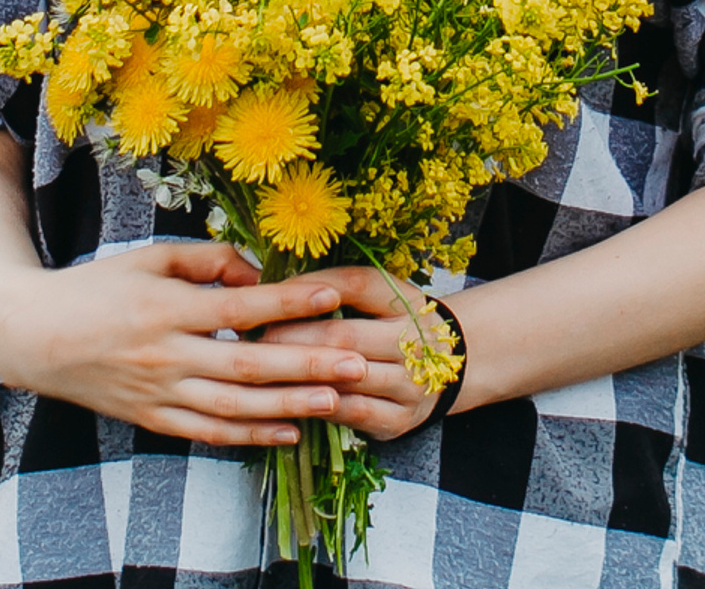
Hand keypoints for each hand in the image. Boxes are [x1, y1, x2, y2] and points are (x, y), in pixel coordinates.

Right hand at [0, 242, 369, 447]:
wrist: (38, 337)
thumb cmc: (99, 287)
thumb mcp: (150, 258)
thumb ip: (207, 262)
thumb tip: (256, 276)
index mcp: (166, 308)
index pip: (240, 307)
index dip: (287, 302)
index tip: (332, 295)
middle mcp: (166, 355)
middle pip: (248, 365)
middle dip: (306, 365)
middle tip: (356, 363)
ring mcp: (160, 393)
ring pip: (235, 406)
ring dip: (289, 406)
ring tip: (336, 402)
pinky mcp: (154, 419)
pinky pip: (210, 432)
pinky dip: (251, 434)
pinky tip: (288, 432)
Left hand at [261, 263, 458, 441]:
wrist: (450, 365)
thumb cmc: (395, 322)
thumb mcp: (377, 295)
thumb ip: (334, 288)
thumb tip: (273, 285)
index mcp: (404, 300)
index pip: (355, 284)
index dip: (309, 289)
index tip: (269, 295)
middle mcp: (412, 341)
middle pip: (344, 336)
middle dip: (292, 336)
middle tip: (254, 336)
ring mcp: (409, 384)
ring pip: (345, 378)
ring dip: (299, 375)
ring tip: (262, 369)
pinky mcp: (398, 420)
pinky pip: (351, 414)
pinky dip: (318, 406)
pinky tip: (289, 399)